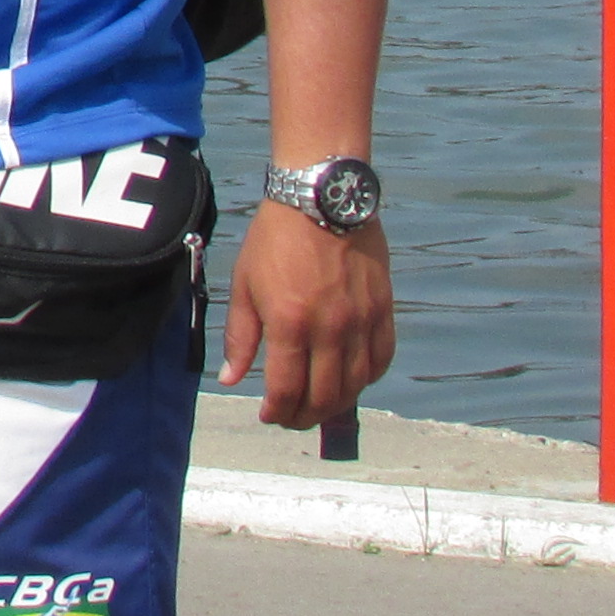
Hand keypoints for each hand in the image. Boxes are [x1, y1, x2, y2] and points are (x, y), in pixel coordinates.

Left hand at [219, 200, 393, 430]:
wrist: (320, 198)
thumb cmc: (274, 239)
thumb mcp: (244, 285)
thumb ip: (240, 336)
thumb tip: (231, 379)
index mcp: (289, 323)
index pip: (287, 389)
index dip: (277, 411)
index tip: (268, 415)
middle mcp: (330, 328)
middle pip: (324, 396)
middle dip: (304, 416)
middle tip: (291, 417)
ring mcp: (361, 321)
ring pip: (355, 384)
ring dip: (336, 405)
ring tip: (318, 406)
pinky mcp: (383, 309)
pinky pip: (381, 358)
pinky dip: (367, 378)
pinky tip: (352, 381)